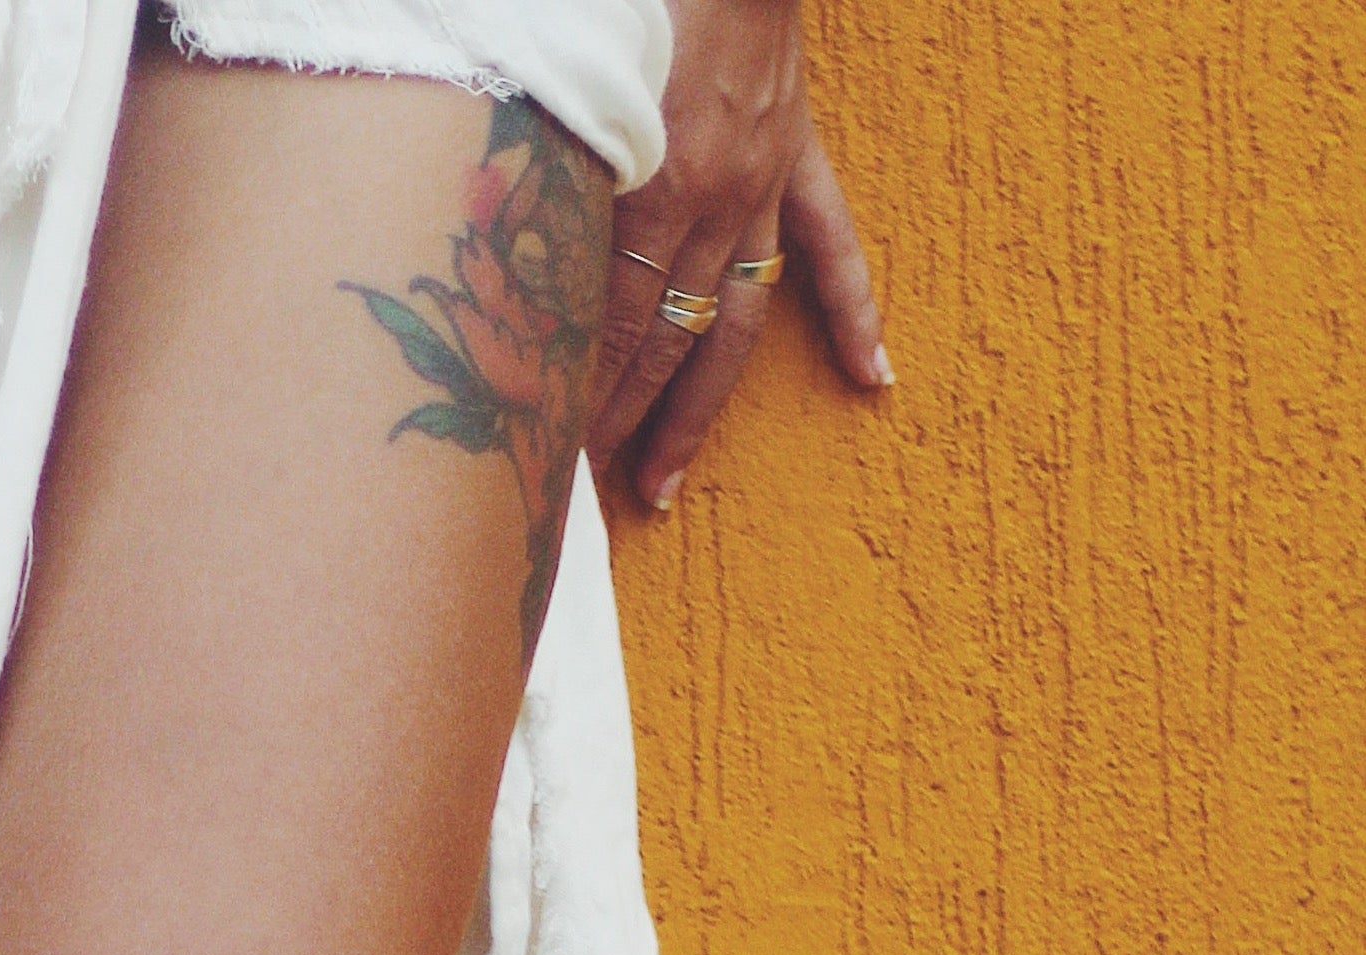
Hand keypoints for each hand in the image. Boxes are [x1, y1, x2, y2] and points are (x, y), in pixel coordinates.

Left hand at [589, 0, 886, 514]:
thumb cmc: (629, 3)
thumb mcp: (568, 85)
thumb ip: (544, 168)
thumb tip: (501, 251)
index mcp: (654, 181)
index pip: (609, 320)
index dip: (578, 393)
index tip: (544, 453)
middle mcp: (713, 197)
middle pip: (660, 336)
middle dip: (619, 417)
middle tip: (583, 487)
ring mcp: (760, 182)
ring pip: (728, 322)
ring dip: (695, 408)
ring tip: (665, 484)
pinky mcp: (794, 152)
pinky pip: (831, 243)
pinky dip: (854, 310)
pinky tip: (872, 376)